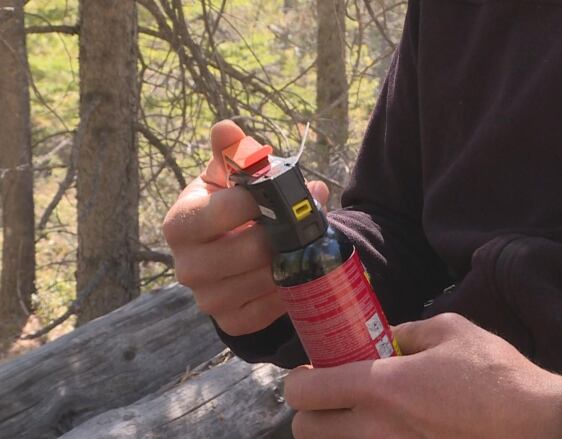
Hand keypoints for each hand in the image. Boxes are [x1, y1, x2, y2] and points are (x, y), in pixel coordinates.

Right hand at [162, 120, 329, 335]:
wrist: (226, 256)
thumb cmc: (226, 208)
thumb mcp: (226, 178)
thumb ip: (231, 153)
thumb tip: (226, 128)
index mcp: (180, 224)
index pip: (222, 211)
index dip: (256, 200)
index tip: (278, 192)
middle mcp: (187, 267)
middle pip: (249, 250)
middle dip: (282, 232)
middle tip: (301, 220)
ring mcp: (208, 299)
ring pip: (266, 280)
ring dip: (292, 258)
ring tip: (303, 240)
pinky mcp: (233, 321)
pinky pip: (272, 308)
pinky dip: (291, 287)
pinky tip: (294, 268)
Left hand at [284, 313, 561, 438]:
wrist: (534, 423)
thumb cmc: (493, 373)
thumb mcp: (449, 330)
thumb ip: (406, 331)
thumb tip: (387, 337)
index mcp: (380, 387)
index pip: (304, 392)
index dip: (299, 379)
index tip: (313, 371)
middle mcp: (375, 430)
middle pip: (304, 430)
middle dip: (312, 410)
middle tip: (334, 395)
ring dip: (336, 432)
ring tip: (362, 415)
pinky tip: (390, 430)